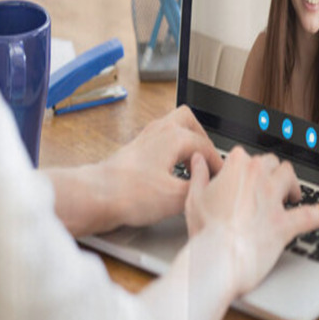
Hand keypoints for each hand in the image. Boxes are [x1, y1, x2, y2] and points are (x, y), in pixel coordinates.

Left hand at [93, 105, 223, 230]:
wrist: (96, 196)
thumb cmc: (130, 193)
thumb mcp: (177, 198)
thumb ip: (200, 190)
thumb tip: (210, 188)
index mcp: (174, 136)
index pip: (207, 146)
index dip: (218, 164)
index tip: (222, 178)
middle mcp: (159, 131)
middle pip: (189, 122)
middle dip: (203, 140)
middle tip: (208, 161)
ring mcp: (145, 138)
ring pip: (173, 128)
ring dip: (186, 143)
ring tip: (192, 165)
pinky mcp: (135, 150)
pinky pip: (160, 141)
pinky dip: (171, 151)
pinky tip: (171, 171)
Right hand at [184, 146, 318, 296]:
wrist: (217, 258)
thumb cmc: (204, 231)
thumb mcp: (193, 198)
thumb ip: (198, 174)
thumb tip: (198, 159)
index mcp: (236, 168)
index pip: (245, 156)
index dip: (246, 167)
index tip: (244, 177)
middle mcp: (258, 177)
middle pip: (272, 163)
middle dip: (272, 172)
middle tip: (271, 185)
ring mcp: (273, 199)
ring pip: (290, 177)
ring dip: (293, 184)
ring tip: (293, 194)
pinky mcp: (285, 223)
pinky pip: (310, 215)